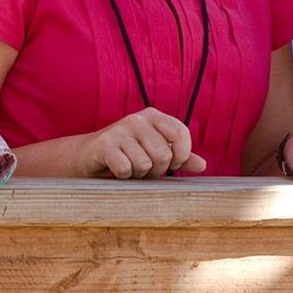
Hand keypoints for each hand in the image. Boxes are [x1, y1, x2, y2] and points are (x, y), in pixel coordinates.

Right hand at [81, 108, 205, 178]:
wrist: (89, 156)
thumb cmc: (129, 154)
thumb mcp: (156, 153)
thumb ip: (180, 158)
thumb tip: (202, 165)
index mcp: (154, 116)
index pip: (181, 132)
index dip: (182, 154)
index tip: (173, 164)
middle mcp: (138, 119)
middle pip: (163, 154)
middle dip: (156, 170)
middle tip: (144, 168)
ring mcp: (120, 130)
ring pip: (144, 164)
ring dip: (137, 174)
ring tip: (129, 167)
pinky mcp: (104, 144)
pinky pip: (125, 168)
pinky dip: (122, 176)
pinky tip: (116, 169)